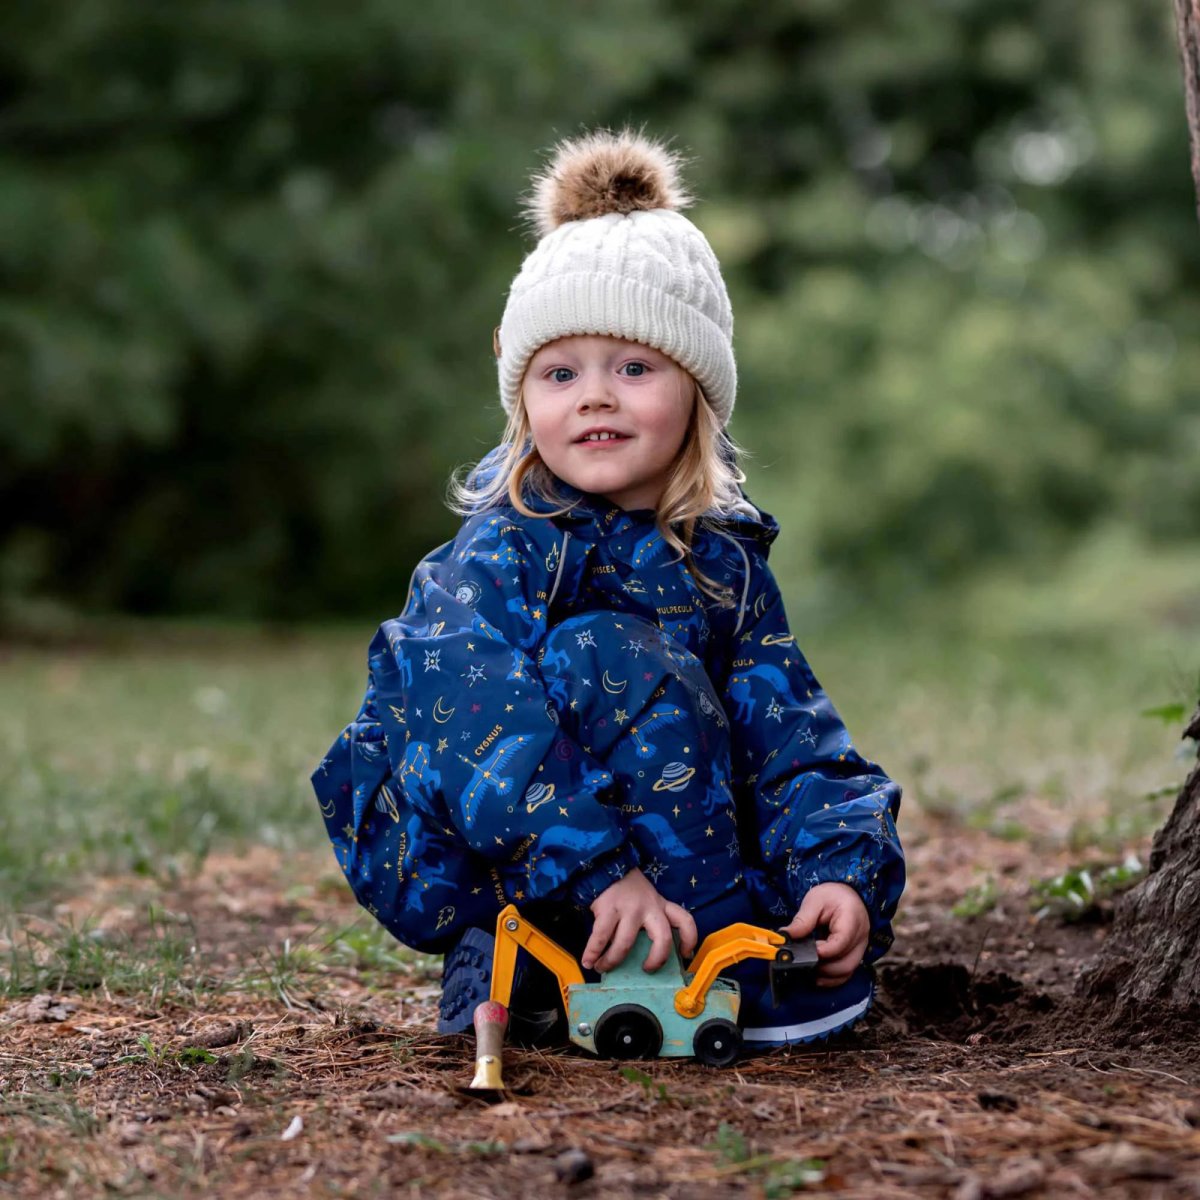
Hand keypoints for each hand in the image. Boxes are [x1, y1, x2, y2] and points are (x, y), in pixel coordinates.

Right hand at [582, 869, 697, 973]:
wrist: (606, 865)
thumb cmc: (628, 890)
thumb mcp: (647, 900)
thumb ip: (649, 920)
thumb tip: (642, 955)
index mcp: (661, 905)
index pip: (684, 920)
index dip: (690, 940)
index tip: (685, 955)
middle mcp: (649, 907)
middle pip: (662, 938)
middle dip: (656, 959)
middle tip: (646, 970)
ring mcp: (628, 908)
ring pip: (626, 943)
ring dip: (612, 960)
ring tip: (602, 968)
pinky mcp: (608, 908)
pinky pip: (600, 937)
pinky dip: (592, 952)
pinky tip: (588, 961)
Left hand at [782, 882, 869, 987]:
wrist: (848, 895)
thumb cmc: (832, 895)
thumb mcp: (815, 901)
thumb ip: (802, 920)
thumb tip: (785, 936)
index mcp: (852, 920)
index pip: (840, 943)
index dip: (822, 952)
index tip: (806, 950)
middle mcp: (860, 938)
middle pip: (845, 963)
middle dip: (823, 967)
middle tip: (803, 961)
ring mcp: (860, 948)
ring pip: (847, 972)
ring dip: (827, 975)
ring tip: (808, 969)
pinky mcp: (855, 955)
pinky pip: (847, 972)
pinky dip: (832, 978)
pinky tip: (817, 976)